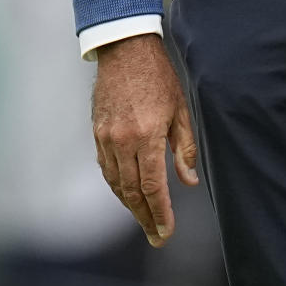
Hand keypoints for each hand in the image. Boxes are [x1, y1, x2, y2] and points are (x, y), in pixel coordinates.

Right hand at [92, 33, 198, 247]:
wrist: (125, 49)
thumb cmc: (158, 76)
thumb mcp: (180, 108)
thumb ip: (184, 147)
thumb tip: (189, 180)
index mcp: (147, 135)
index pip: (153, 186)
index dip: (160, 213)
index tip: (166, 232)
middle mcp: (123, 141)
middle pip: (132, 192)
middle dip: (145, 218)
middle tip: (156, 236)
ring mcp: (106, 138)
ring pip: (116, 183)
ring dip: (130, 205)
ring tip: (144, 219)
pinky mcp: (97, 132)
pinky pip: (106, 168)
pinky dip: (116, 185)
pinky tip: (127, 193)